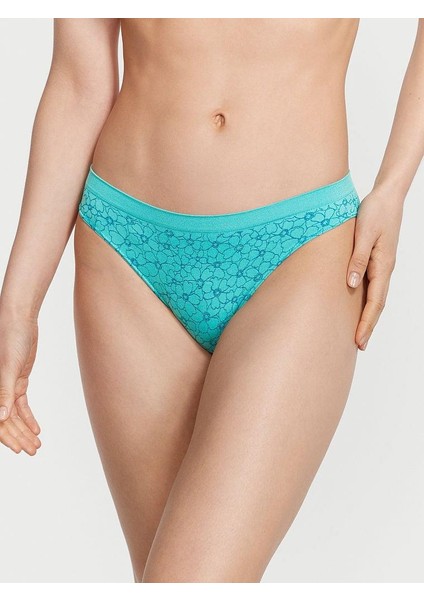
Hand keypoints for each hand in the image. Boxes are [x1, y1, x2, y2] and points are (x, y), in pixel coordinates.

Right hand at [0, 313, 41, 454]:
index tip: (19, 450)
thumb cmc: (9, 337)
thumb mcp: (8, 366)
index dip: (7, 437)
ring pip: (14, 414)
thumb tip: (1, 418)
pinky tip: (36, 429)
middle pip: (6, 421)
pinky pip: (21, 403)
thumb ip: (3, 393)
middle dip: (19, 437)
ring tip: (36, 444)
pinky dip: (28, 417)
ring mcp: (6, 385)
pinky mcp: (17, 380)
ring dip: (25, 430)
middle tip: (33, 451)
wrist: (19, 319)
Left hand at [346, 186, 403, 350]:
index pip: (374, 302)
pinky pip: (372, 287)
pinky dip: (367, 301)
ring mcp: (382, 265)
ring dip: (368, 316)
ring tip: (358, 333)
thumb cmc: (375, 212)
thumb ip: (357, 260)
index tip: (359, 341)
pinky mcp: (377, 260)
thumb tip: (351, 285)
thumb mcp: (363, 234)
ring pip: (376, 297)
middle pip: (377, 305)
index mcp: (382, 266)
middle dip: (368, 326)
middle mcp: (384, 269)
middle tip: (358, 346)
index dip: (366, 323)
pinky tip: (359, 306)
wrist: (387, 196)